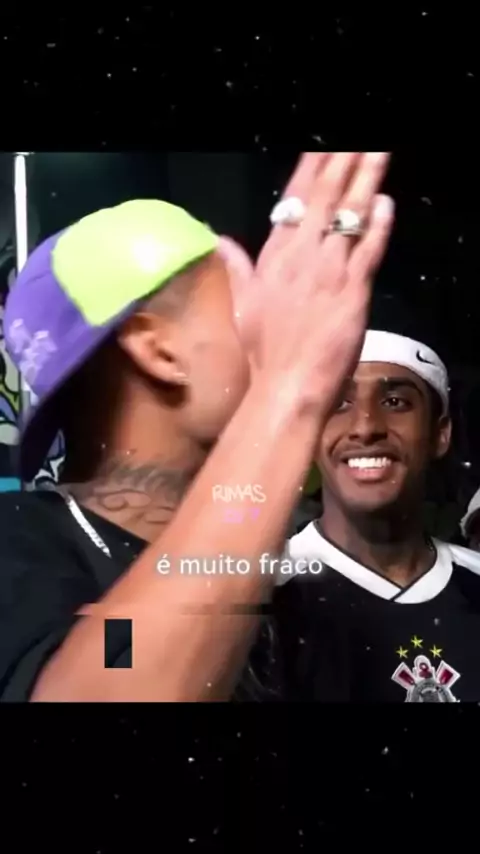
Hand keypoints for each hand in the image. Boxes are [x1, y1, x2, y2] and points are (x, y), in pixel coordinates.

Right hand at [219, 153, 393, 414]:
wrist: (287, 386)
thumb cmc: (267, 352)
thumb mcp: (245, 305)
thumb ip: (238, 267)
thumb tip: (219, 241)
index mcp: (275, 256)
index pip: (294, 198)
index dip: (311, 165)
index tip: (323, 141)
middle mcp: (301, 255)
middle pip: (324, 195)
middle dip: (342, 158)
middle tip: (359, 134)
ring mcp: (327, 270)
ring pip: (349, 214)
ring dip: (365, 178)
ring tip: (378, 149)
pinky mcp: (352, 289)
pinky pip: (369, 248)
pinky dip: (378, 223)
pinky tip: (385, 200)